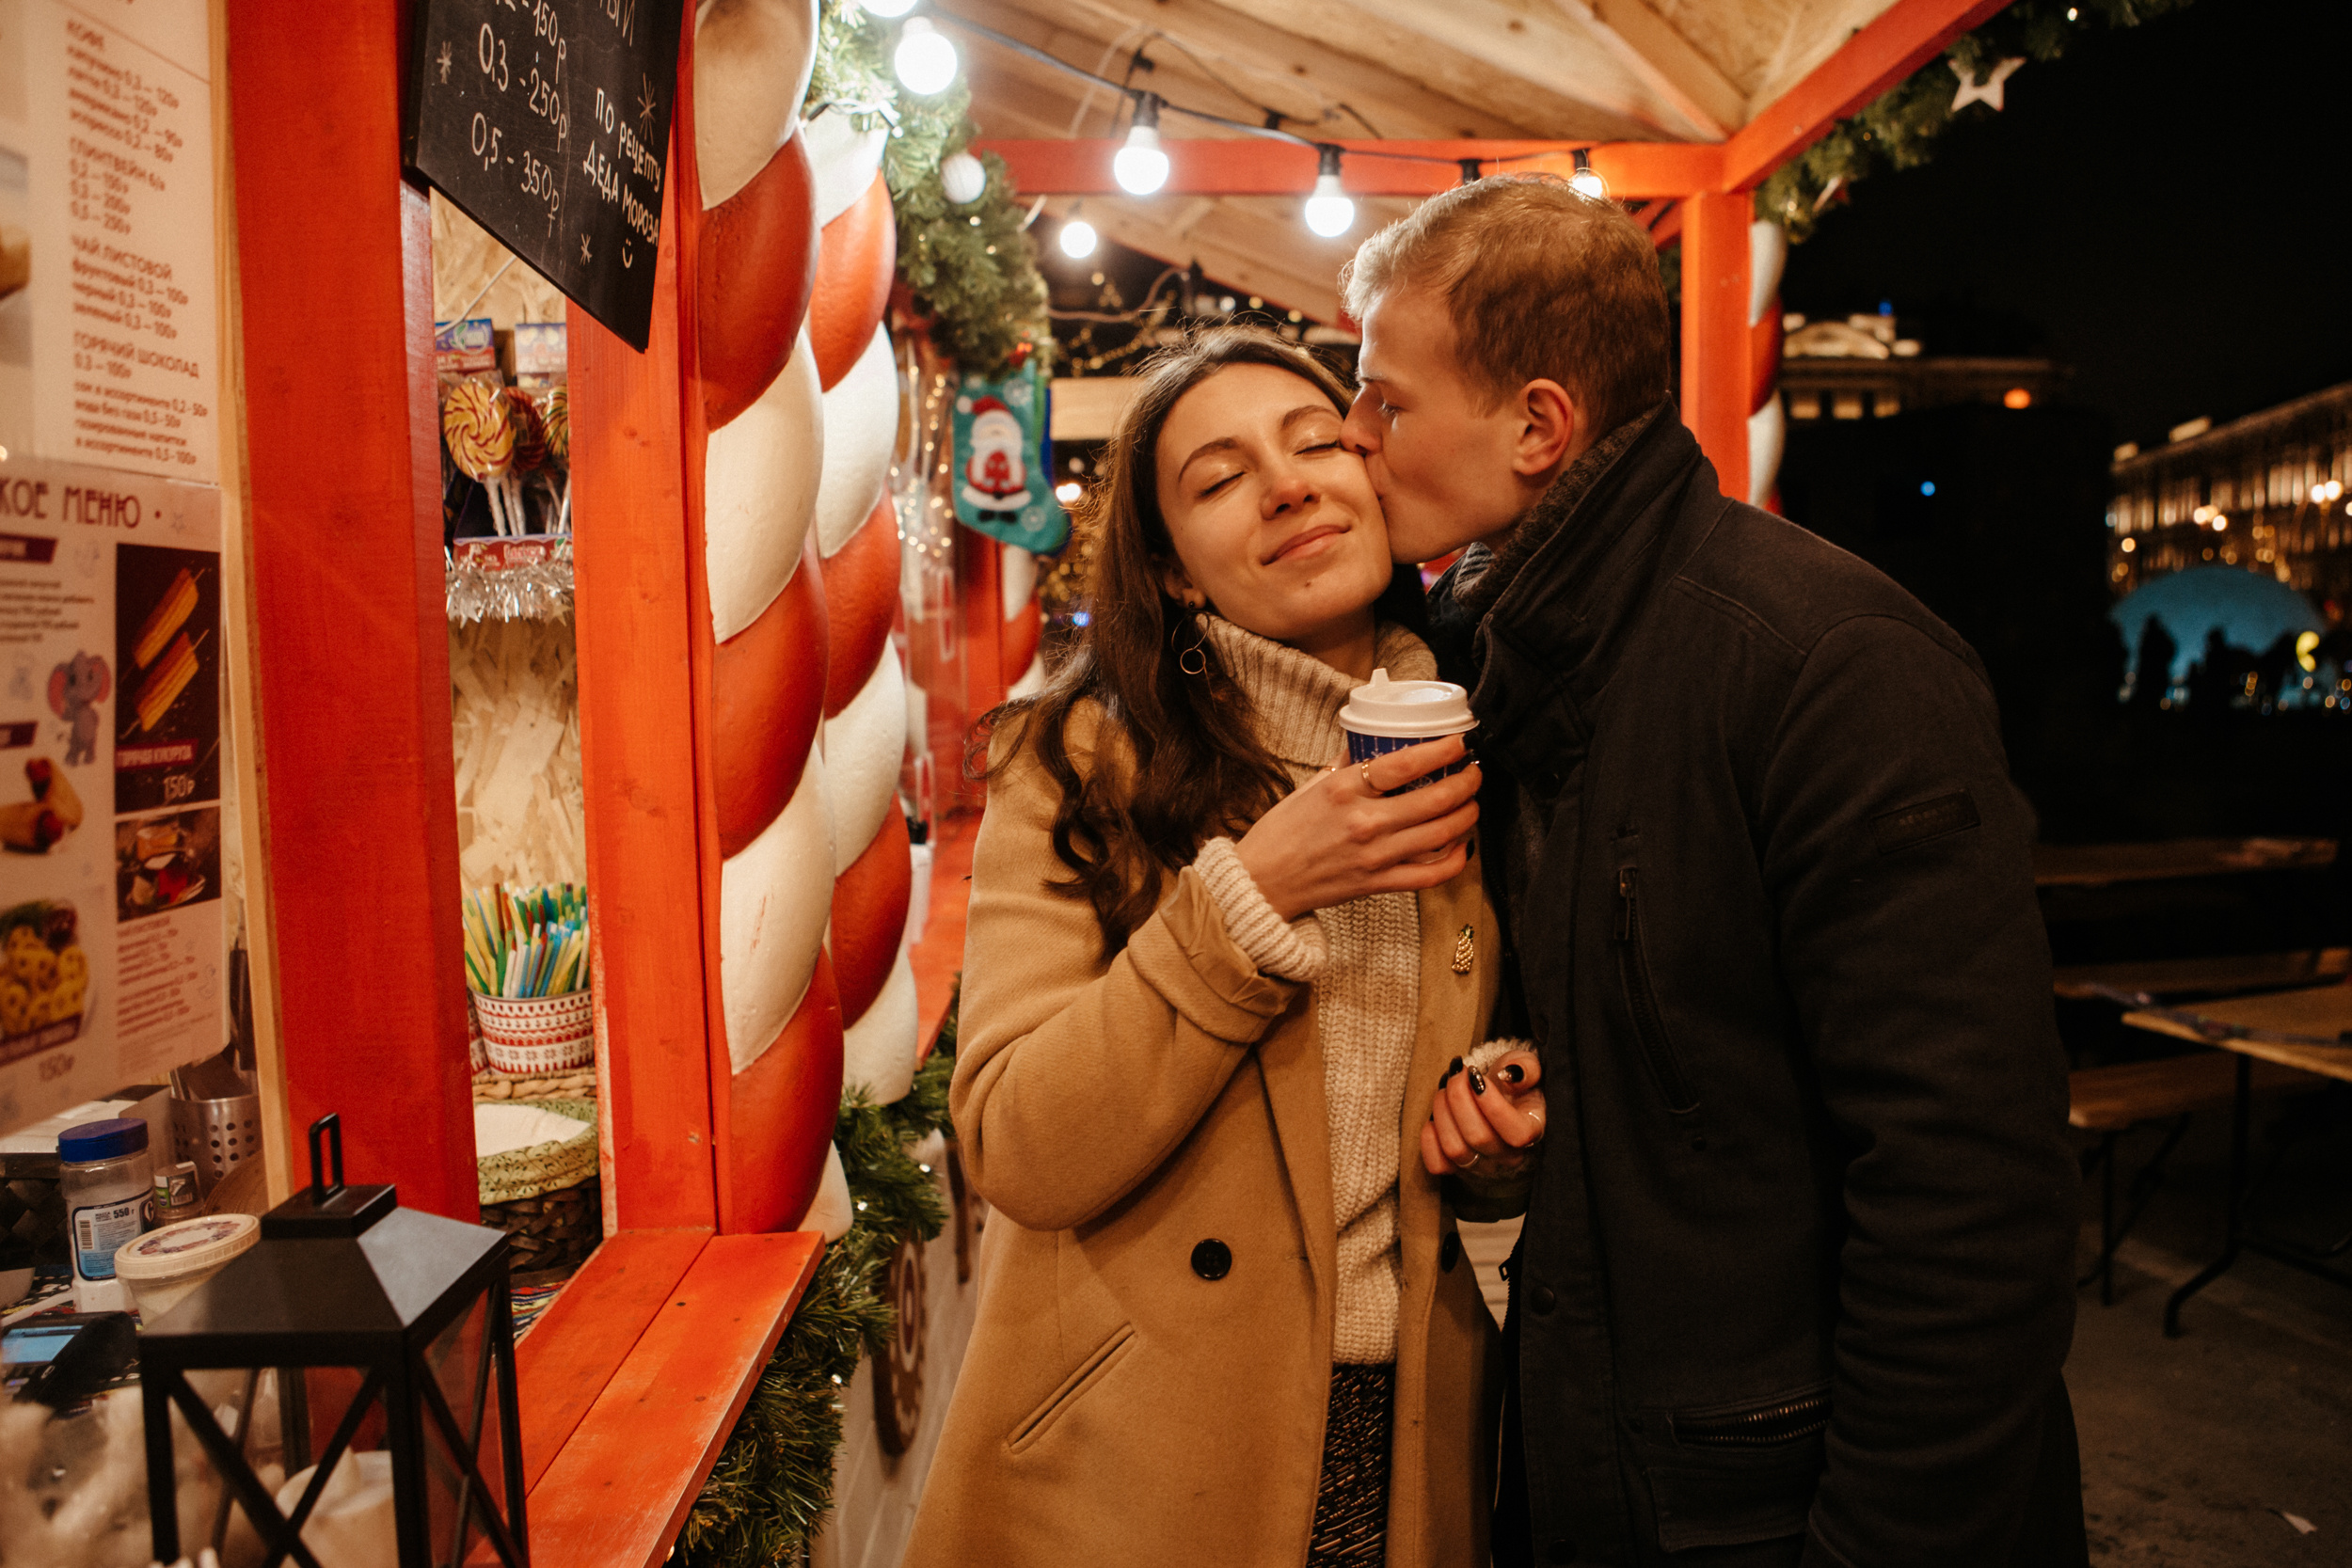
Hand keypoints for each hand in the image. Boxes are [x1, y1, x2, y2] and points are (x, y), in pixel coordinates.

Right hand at [1232, 736, 1479, 919]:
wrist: (1261, 882)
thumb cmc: (1282, 833)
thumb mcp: (1310, 787)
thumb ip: (1344, 765)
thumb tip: (1369, 740)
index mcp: (1343, 790)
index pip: (1405, 764)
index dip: (1442, 751)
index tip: (1461, 742)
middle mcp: (1363, 822)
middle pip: (1434, 799)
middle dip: (1466, 782)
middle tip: (1474, 772)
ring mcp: (1374, 856)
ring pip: (1441, 834)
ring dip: (1467, 815)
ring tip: (1473, 803)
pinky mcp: (1378, 884)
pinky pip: (1430, 875)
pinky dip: (1455, 860)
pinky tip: (1462, 846)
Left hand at [1421, 1049, 1544, 1177]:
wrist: (1499, 1098)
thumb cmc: (1514, 1083)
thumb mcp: (1527, 1066)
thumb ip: (1527, 1067)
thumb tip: (1510, 1073)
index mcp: (1533, 1131)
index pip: (1517, 1134)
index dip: (1493, 1106)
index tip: (1477, 1076)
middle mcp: (1509, 1156)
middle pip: (1479, 1138)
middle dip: (1459, 1097)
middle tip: (1457, 1072)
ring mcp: (1482, 1166)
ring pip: (1455, 1149)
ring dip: (1442, 1112)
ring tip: (1444, 1088)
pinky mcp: (1456, 1169)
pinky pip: (1438, 1165)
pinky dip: (1429, 1139)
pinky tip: (1434, 1116)